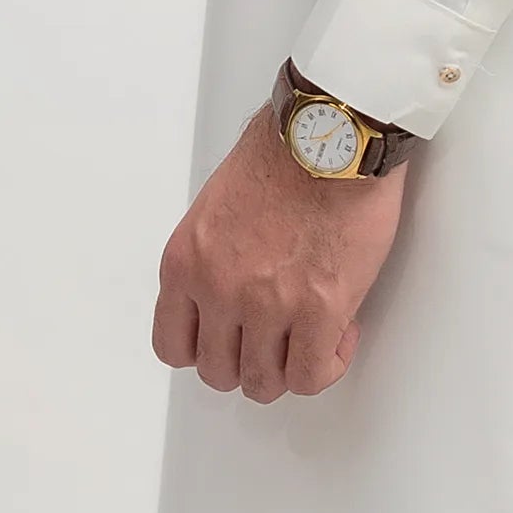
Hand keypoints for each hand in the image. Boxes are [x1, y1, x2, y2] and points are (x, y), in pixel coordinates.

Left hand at [152, 114, 407, 400]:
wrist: (334, 129)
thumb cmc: (286, 146)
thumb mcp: (217, 204)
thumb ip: (214, 254)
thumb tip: (232, 284)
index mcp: (186, 261)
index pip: (172, 345)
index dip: (206, 350)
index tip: (229, 339)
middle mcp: (218, 289)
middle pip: (218, 371)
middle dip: (250, 361)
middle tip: (278, 339)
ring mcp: (268, 305)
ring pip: (264, 383)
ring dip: (289, 368)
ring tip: (312, 337)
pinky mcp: (320, 311)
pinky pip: (313, 375)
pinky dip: (328, 365)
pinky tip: (340, 336)